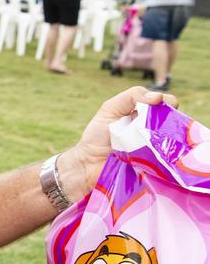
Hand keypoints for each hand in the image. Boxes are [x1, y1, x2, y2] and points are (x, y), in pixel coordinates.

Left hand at [58, 87, 177, 199]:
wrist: (88, 165)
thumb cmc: (98, 135)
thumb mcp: (110, 109)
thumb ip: (131, 97)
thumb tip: (158, 97)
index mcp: (147, 115)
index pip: (169, 103)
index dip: (168, 102)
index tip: (157, 105)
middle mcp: (157, 130)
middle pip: (176, 121)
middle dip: (168, 121)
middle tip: (153, 126)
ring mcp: (159, 149)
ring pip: (176, 140)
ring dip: (167, 139)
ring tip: (151, 141)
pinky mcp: (158, 166)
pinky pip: (170, 160)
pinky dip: (166, 157)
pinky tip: (155, 155)